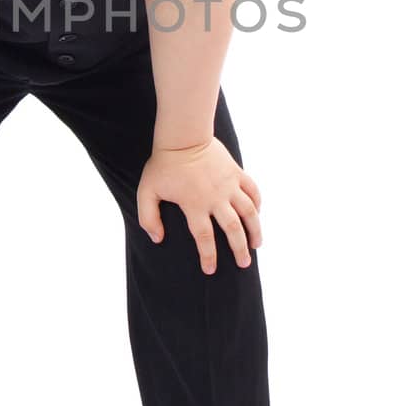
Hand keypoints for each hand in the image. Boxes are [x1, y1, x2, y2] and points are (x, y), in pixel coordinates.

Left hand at [136, 138, 261, 276]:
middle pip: (233, 229)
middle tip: (244, 265)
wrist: (183, 135)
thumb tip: (158, 239)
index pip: (204, 238)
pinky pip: (252, 190)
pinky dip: (257, 202)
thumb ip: (149, 218)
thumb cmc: (163, 164)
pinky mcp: (236, 172)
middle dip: (239, 250)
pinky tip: (257, 213)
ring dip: (255, 229)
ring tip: (257, 245)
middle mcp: (215, 197)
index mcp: (194, 204)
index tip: (210, 270)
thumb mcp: (147, 192)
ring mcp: (228, 184)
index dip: (208, 256)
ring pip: (249, 212)